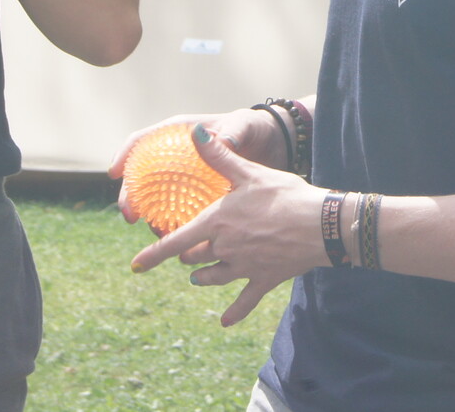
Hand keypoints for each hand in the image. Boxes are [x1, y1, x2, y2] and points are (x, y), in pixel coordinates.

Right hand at [110, 109, 285, 223]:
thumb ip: (230, 133)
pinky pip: (181, 213)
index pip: (142, 142)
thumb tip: (213, 139)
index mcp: (179, 134)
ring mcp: (185, 179)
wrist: (273, 146)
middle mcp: (177, 158)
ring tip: (155, 233)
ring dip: (153, 217)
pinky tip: (178, 242)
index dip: (124, 155)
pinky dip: (176, 227)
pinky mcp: (197, 197)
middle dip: (132, 196)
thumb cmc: (254, 130)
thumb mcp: (243, 127)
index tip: (114, 173)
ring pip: (160, 200)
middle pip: (143, 177)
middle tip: (131, 215)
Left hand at [127, 125, 330, 326]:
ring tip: (196, 278)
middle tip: (185, 254)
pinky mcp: (264, 279)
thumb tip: (195, 132)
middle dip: (187, 256)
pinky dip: (234, 312)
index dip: (153, 255)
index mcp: (217, 222)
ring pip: (214, 277)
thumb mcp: (249, 172)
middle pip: (195, 257)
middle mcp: (225, 248)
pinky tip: (224, 322)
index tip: (135, 266)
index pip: (176, 241)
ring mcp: (244, 267)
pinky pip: (245, 300)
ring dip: (203, 277)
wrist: (319, 225)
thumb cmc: (283, 194)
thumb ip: (219, 156)